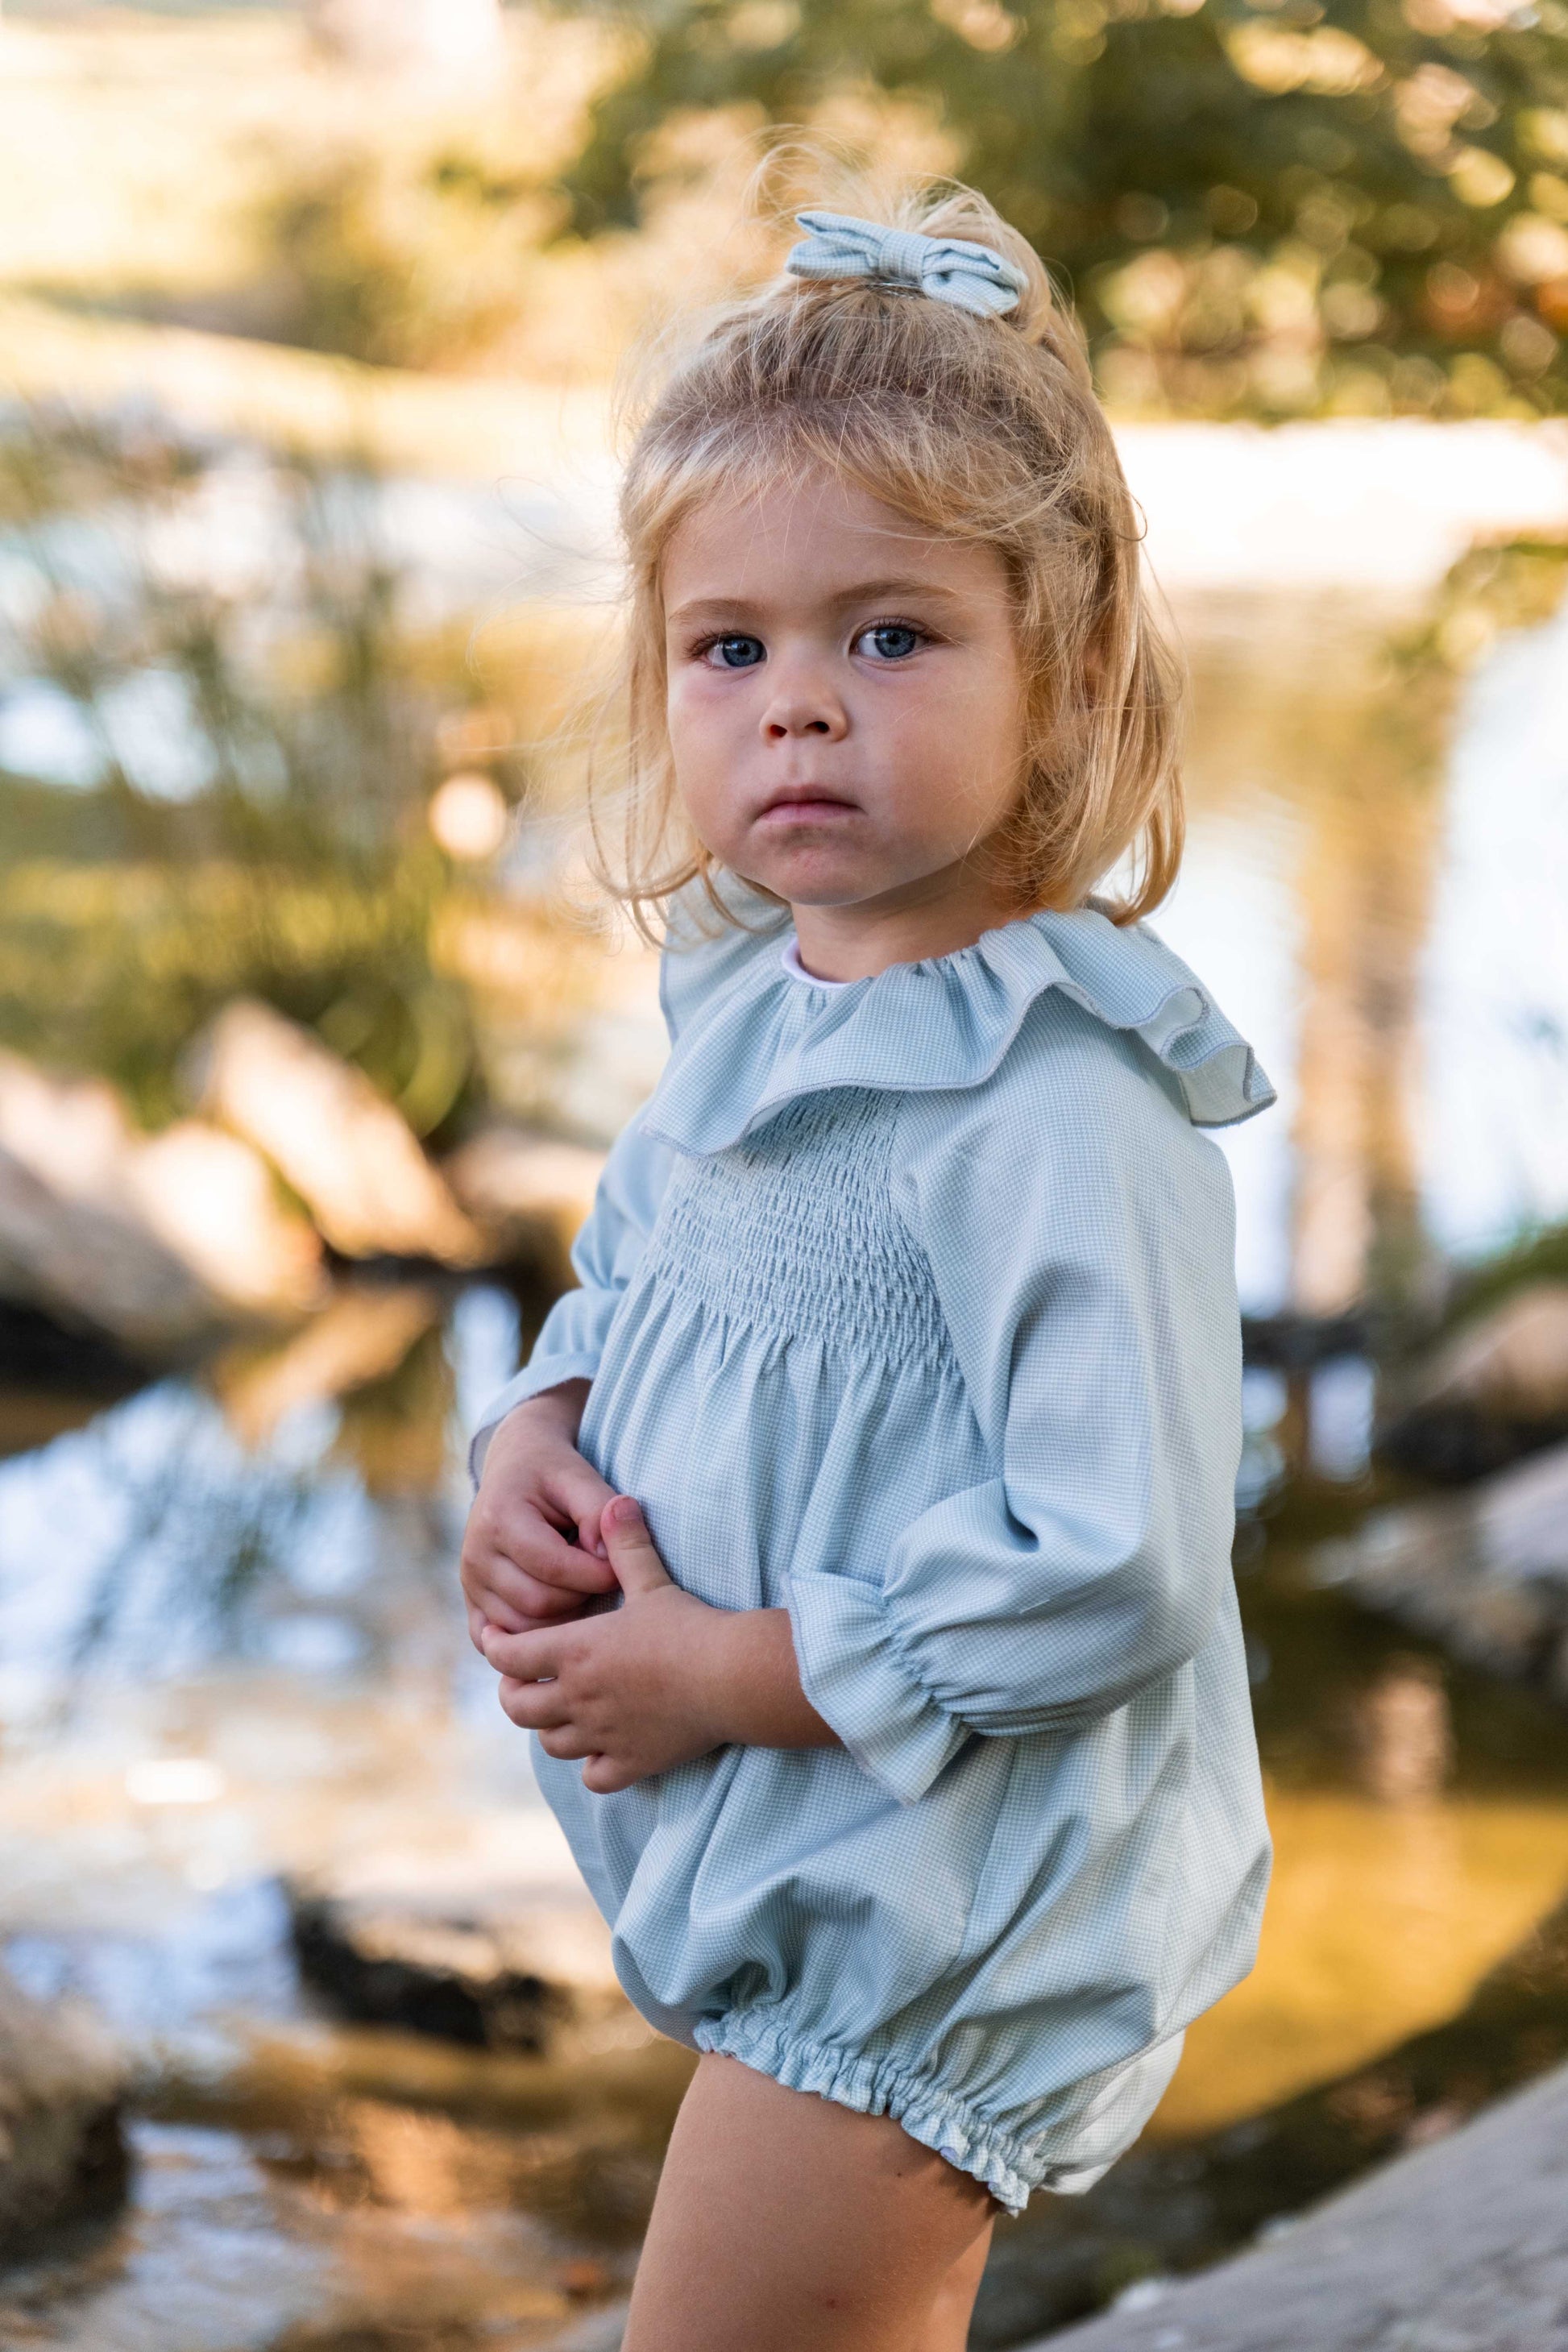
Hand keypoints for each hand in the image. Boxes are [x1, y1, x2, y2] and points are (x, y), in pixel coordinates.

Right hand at [461, 1381, 618, 1648]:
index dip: (597, 1574)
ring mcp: (470, 1584)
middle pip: (539, 1604)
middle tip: (602, 1578)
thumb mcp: (581, 1477)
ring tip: (581, 1588)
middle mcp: (475, 1556)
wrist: (515, 1466)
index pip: (553, 1568)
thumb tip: (611, 1560)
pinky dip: (534, 1638)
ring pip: (524, 1630)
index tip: (624, 1567)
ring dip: (563, 1619)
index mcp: (498, 1519)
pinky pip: (504, 1643)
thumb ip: (600, 1513)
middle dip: (582, 1597)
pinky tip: (560, 1616)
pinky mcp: (472, 1604)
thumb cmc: (553, 1472)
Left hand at [481, 1496, 728, 1791]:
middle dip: (514, 1694)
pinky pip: (594, 1777)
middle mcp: (579, 1699)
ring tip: (561, 1712)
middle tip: (525, 1681)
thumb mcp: (651, 1581)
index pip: (509, 1655)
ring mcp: (603, 1735)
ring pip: (551, 1744)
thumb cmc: (689, 1626)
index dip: (497, 1647)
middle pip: (518, 1709)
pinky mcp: (632, 1763)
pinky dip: (591, 1766)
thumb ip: (627, 1545)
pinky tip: (602, 1750)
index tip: (500, 1639)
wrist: (730, 1677)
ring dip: (549, 1729)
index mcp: (575, 1652)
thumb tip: (617, 1502)